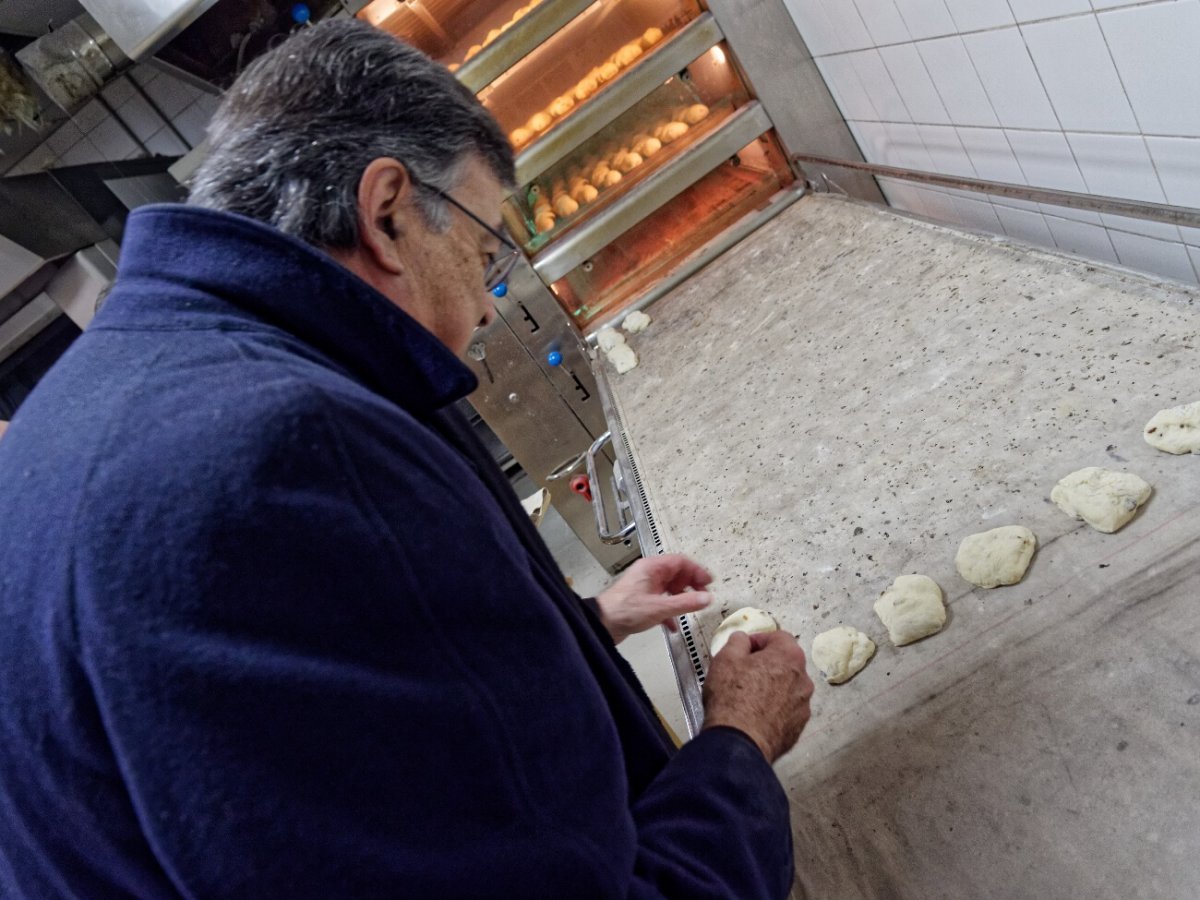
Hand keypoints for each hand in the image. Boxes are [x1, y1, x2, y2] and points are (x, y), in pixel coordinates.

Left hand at [594, 554, 713, 643]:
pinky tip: (672, 625)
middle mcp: (648, 574)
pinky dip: (669, 612)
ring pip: (669, 589)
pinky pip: (661, 602)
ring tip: (690, 609)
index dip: (696, 571)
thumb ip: (686, 602)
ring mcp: (644, 588)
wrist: (602, 625)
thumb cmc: (625, 611)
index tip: (707, 582)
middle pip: (676, 574)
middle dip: (690, 585)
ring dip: (680, 599)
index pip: (680, 562)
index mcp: (652, 568)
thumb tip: (706, 598)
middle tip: (702, 595)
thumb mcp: (660, 607)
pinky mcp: (641, 601)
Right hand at [701, 631, 813, 761]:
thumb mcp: (725, 659)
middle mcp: (802, 680)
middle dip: (765, 664)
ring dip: (771, 688)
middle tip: (744, 670)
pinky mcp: (797, 728)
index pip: (778, 637)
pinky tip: (753, 713)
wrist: (738, 742)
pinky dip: (773, 710)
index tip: (745, 647)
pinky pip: (785, 711)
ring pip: (787, 688)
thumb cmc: (733, 701)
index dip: (758, 640)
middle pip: (785, 663)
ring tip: (746, 695)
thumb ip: (737, 642)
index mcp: (789, 657)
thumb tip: (741, 640)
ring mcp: (802, 706)